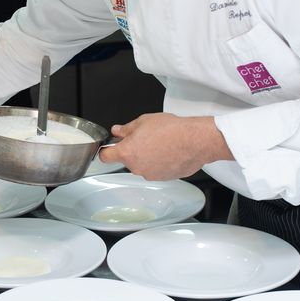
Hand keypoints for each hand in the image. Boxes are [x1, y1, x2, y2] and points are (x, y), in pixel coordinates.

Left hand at [98, 113, 231, 179]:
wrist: (194, 141)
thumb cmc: (171, 130)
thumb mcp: (143, 121)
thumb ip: (126, 129)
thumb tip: (118, 131)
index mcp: (127, 153)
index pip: (105, 156)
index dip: (106, 150)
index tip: (109, 147)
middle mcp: (136, 167)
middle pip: (127, 160)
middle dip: (133, 150)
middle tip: (145, 138)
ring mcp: (150, 175)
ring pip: (142, 165)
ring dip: (147, 157)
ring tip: (160, 144)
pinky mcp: (164, 179)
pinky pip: (156, 170)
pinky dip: (160, 163)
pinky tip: (169, 152)